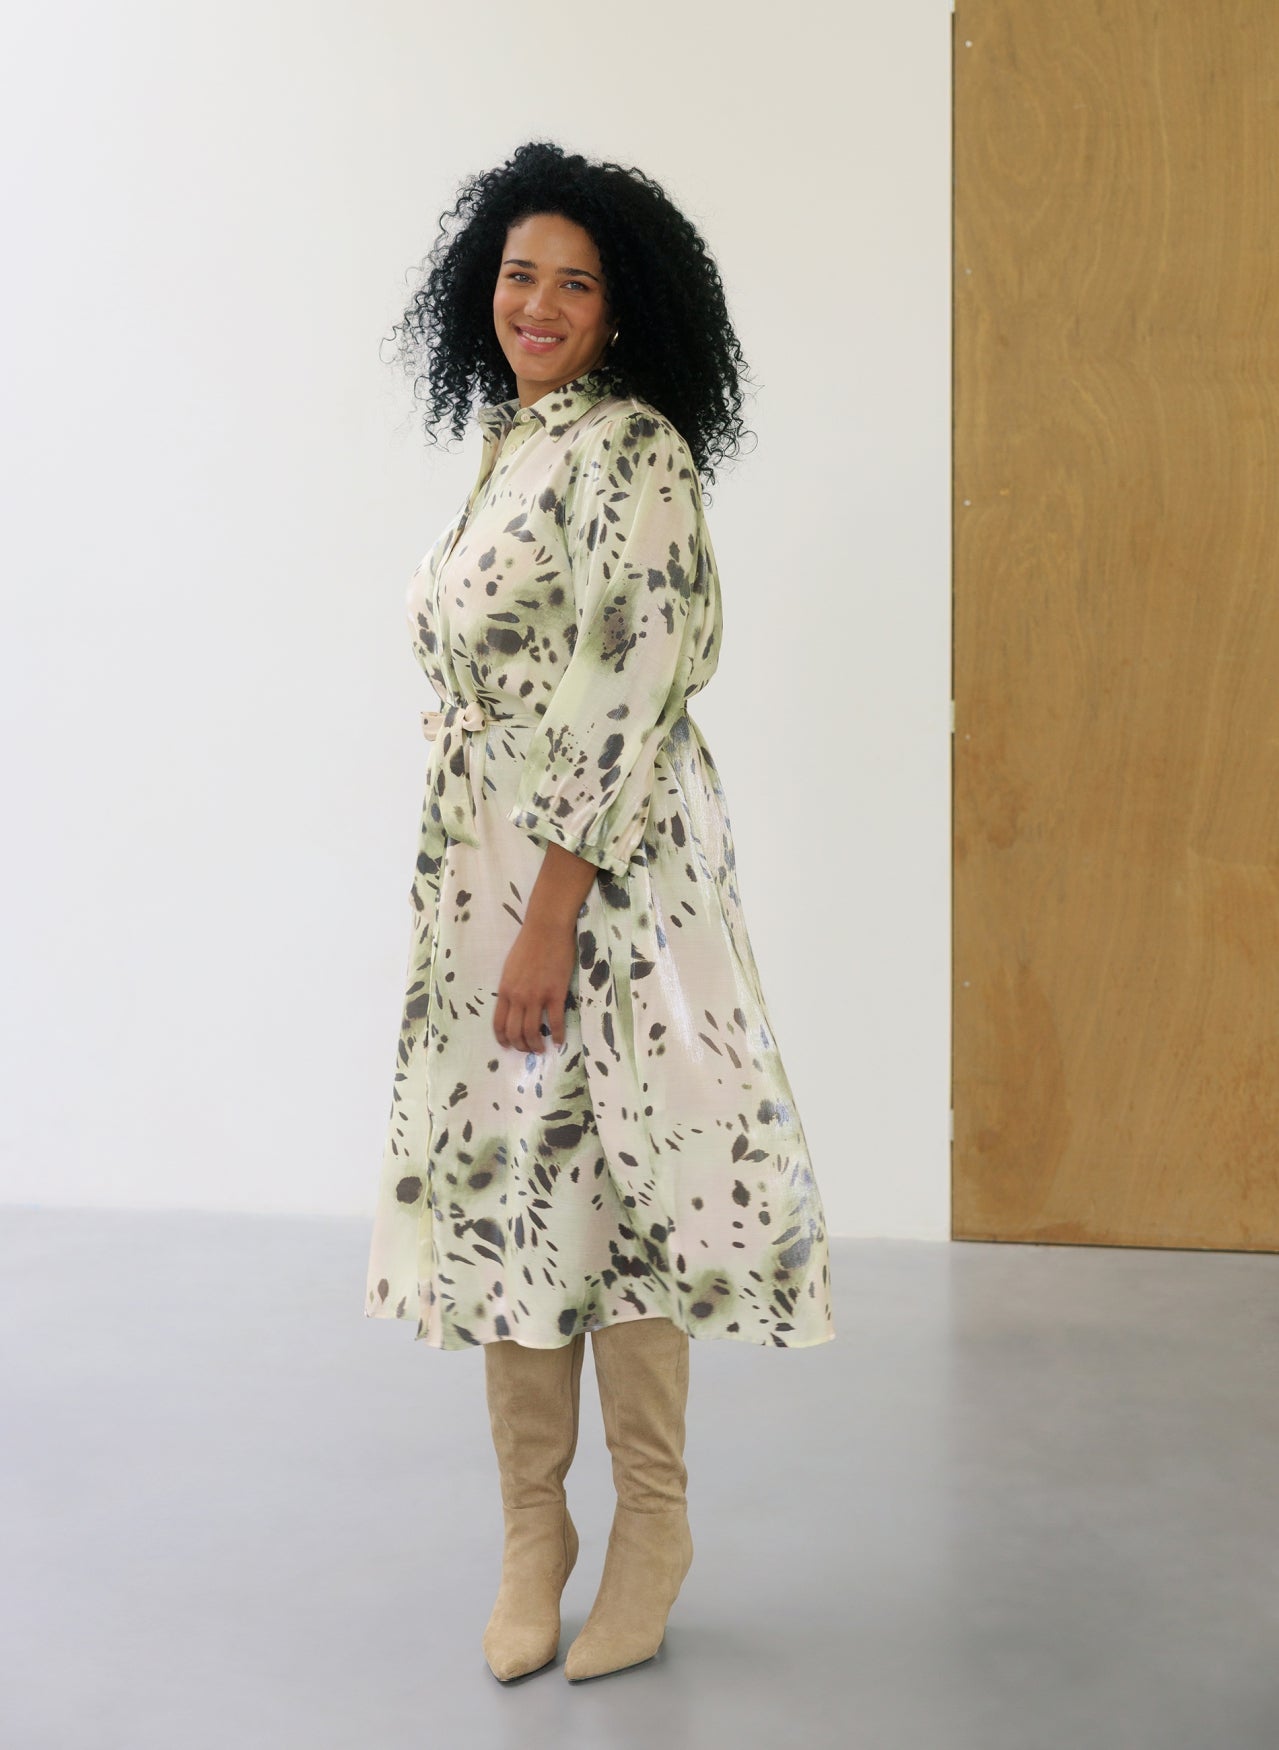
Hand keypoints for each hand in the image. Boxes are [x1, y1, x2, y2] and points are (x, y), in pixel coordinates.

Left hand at [494, 917, 575, 1053]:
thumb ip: (510, 987)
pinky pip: (556, 1022)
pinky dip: (558, 1035)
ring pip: (532, 1032)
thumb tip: (513, 1003)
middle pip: (515, 1032)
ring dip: (536, 1045)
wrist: (546, 929)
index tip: (508, 1046)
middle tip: (528, 1050)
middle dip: (520, 1046)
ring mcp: (537, 997)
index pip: (499, 1023)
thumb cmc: (528, 944)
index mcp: (505, 990)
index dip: (503, 1039)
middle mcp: (518, 997)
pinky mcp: (555, 994)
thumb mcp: (510, 967)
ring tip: (541, 1049)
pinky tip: (559, 1041)